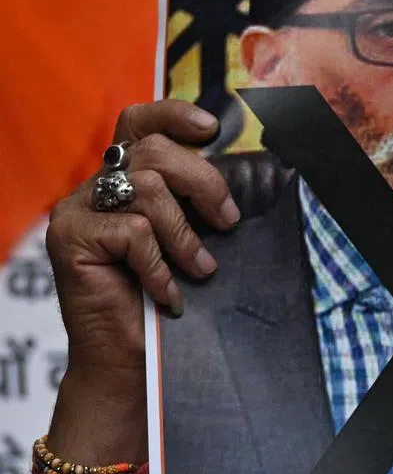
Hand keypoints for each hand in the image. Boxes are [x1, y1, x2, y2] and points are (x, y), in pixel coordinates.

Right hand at [45, 100, 238, 376]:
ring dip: (184, 234)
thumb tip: (241, 171)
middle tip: (227, 221)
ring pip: (146, 188)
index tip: (211, 128)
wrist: (128, 358)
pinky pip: (132, 232)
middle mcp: (94, 186)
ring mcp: (76, 211)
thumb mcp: (186, 235)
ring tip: (201, 269)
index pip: (139, 122)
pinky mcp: (69, 239)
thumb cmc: (164, 294)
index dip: (173, 114)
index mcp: (122, 177)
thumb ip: (194, 200)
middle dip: (203, 182)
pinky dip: (160, 264)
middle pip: (154, 151)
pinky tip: (167, 292)